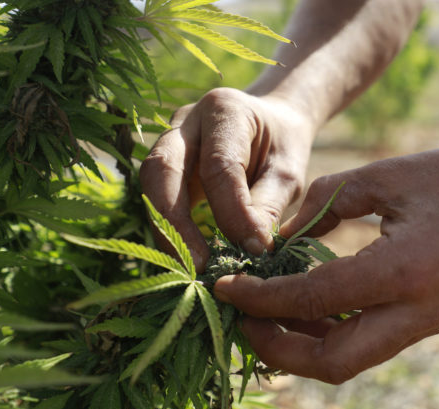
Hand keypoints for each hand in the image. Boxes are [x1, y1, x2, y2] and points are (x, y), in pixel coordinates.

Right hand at [140, 88, 312, 269]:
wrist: (272, 123)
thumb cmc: (282, 146)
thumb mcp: (288, 173)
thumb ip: (269, 207)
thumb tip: (252, 251)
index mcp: (225, 110)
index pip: (219, 166)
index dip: (232, 213)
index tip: (253, 250)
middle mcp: (187, 119)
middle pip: (163, 170)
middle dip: (175, 223)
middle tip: (197, 266)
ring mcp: (168, 138)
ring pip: (150, 184)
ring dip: (166, 229)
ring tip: (188, 268)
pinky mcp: (163, 161)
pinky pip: (155, 195)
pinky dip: (167, 227)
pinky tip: (183, 256)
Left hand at [214, 139, 438, 382]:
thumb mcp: (384, 176)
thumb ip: (324, 204)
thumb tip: (281, 235)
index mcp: (403, 271)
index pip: (312, 300)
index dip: (260, 297)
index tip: (224, 286)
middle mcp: (416, 313)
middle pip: (331, 363)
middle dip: (276, 349)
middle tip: (242, 319)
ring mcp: (428, 324)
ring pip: (351, 361)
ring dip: (302, 347)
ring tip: (267, 316)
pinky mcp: (433, 321)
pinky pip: (371, 342)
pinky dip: (332, 334)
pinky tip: (310, 307)